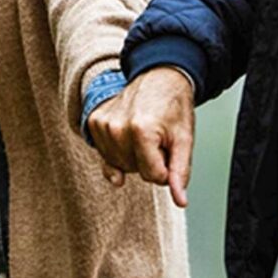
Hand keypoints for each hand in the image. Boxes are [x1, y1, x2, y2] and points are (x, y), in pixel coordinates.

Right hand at [86, 67, 196, 206]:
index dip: (166, 167)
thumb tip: (181, 201)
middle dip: (150, 160)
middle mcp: (116, 128)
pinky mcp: (93, 123)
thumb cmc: (173, 106)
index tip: (170, 146)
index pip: (154, 176)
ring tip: (143, 133)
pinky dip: (119, 151)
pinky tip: (127, 134)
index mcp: (141, 131)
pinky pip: (107, 155)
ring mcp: (102, 125)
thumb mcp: (184, 139)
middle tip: (158, 136)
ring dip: (134, 156)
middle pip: (136, 171)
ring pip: (120, 166)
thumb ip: (180, 172)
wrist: (158, 76)